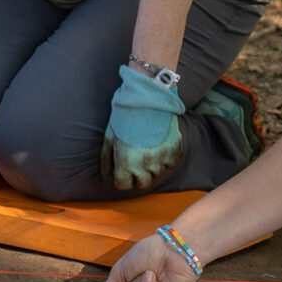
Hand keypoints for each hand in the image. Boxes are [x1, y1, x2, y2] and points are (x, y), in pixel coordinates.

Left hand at [101, 65, 185, 191]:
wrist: (149, 96)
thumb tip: (106, 178)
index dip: (119, 179)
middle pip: (141, 184)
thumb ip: (106, 160)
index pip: (122, 185)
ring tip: (146, 148)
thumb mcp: (109, 136)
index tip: (120, 171)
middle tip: (134, 160)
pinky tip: (158, 145)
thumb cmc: (125, 115)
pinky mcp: (175, 150)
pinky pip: (169, 164)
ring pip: (156, 174)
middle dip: (135, 176)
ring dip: (150, 167)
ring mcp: (162, 158)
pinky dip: (164, 159)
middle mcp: (145, 163)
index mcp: (126, 160)